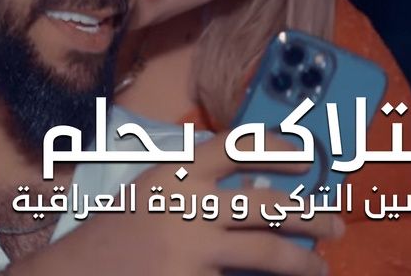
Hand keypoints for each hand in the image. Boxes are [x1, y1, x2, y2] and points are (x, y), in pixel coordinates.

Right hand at [5, 131, 341, 275]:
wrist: (77, 273)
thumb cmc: (116, 227)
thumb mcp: (152, 186)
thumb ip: (192, 177)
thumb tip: (241, 173)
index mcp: (178, 172)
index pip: (237, 146)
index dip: (277, 147)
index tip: (306, 157)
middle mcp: (189, 206)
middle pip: (264, 204)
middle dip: (308, 213)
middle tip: (334, 221)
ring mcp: (192, 250)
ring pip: (264, 251)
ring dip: (300, 259)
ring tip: (320, 264)